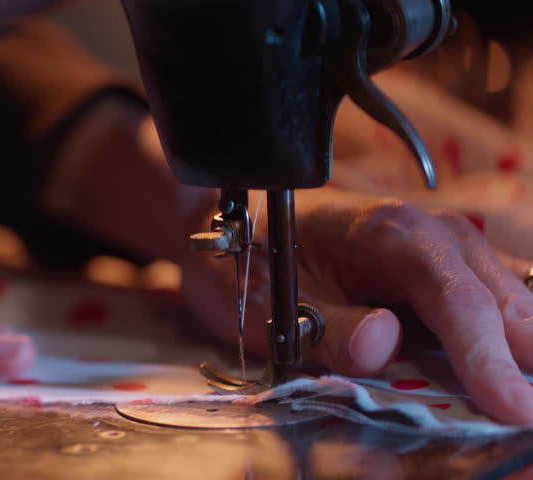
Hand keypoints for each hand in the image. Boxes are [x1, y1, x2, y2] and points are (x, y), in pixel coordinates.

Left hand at [180, 188, 532, 424]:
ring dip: (518, 355)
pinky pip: (493, 302)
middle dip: (523, 364)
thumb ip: (328, 326)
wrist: (248, 223)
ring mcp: (448, 250)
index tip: (513, 410)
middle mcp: (435, 235)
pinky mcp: (448, 270)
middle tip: (526, 417)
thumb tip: (381, 346)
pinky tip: (509, 369)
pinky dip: (505, 338)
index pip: (459, 302)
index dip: (489, 361)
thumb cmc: (258, 258)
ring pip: (510, 304)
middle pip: (504, 304)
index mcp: (393, 234)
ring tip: (520, 398)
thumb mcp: (273, 298)